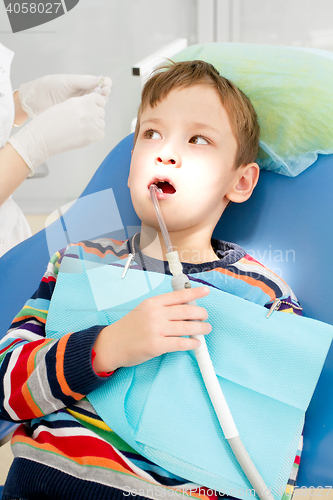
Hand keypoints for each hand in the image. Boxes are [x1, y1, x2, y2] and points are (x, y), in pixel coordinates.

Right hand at [8, 92, 106, 174]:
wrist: (42, 137)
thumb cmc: (50, 122)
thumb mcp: (66, 106)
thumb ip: (81, 105)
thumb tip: (93, 108)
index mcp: (80, 100)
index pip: (99, 99)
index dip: (96, 105)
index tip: (91, 110)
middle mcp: (87, 110)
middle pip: (101, 113)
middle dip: (94, 117)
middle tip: (81, 123)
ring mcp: (90, 123)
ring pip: (101, 124)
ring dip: (94, 128)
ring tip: (80, 130)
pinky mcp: (91, 135)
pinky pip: (100, 135)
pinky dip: (94, 137)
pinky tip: (82, 136)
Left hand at [19, 74, 111, 117]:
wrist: (36, 100)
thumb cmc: (49, 87)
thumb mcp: (68, 81)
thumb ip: (84, 81)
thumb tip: (99, 80)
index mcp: (83, 84)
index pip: (100, 83)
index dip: (105, 83)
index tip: (106, 84)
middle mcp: (85, 95)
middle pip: (102, 95)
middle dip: (105, 93)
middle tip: (104, 92)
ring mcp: (82, 106)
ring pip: (98, 106)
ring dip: (101, 104)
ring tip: (100, 101)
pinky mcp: (79, 117)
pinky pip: (91, 117)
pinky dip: (95, 115)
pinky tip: (95, 112)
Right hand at [93, 286, 211, 373]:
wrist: (111, 344)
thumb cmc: (129, 328)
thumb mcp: (143, 310)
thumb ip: (162, 308)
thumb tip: (185, 308)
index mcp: (153, 303)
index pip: (179, 295)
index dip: (195, 293)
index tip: (206, 292)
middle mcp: (155, 314)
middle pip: (187, 311)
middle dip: (201, 314)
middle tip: (206, 317)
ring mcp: (156, 330)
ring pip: (187, 327)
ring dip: (200, 329)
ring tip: (205, 329)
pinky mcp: (156, 345)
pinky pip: (180, 343)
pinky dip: (192, 344)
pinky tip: (196, 343)